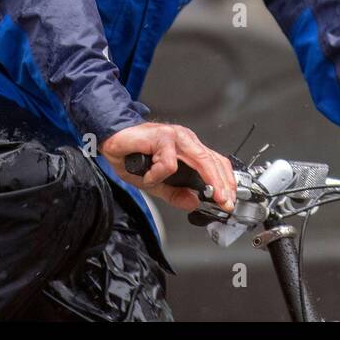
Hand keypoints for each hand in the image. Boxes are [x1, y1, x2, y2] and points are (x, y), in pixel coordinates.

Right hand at [102, 122, 235, 212]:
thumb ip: (175, 193)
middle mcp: (186, 140)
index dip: (226, 182)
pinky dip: (158, 176)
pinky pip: (168, 163)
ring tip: (204, 197)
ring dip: (207, 180)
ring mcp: (175, 136)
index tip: (228, 201)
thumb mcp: (156, 184)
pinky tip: (147, 177)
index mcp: (188, 148)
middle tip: (223, 202)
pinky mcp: (162, 136)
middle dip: (222, 184)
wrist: (111, 141)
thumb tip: (193, 203)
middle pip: (213, 161)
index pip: (216, 163)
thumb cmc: (133, 156)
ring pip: (200, 159)